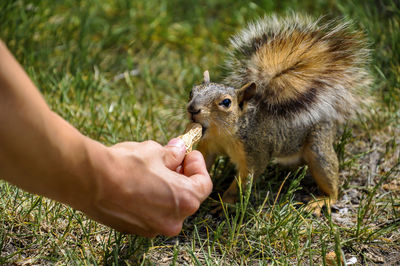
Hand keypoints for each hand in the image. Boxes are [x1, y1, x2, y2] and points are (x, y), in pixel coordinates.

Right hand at [83, 138, 211, 236]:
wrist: (88, 180)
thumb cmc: (125, 165)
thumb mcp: (154, 152)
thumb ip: (172, 154)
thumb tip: (178, 151)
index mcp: (184, 200)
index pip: (203, 184)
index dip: (198, 165)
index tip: (189, 154)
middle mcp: (172, 220)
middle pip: (186, 197)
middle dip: (181, 176)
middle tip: (172, 158)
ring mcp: (152, 228)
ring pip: (168, 206)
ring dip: (166, 188)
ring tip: (153, 168)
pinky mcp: (134, 229)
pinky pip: (151, 213)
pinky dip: (151, 199)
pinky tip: (138, 182)